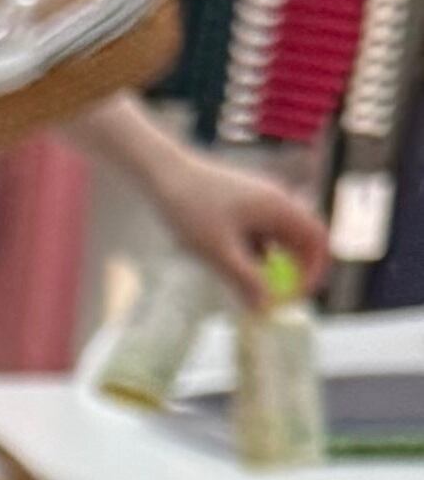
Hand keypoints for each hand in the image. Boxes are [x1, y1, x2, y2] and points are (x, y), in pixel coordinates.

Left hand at [114, 124, 333, 306]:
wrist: (162, 172)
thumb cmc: (190, 208)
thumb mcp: (218, 251)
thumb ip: (244, 280)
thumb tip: (266, 308)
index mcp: (280, 207)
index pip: (317, 239)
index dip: (315, 269)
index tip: (297, 296)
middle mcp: (276, 200)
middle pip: (300, 239)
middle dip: (291, 271)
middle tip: (272, 299)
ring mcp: (259, 200)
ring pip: (276, 238)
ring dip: (267, 263)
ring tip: (239, 278)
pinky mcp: (241, 203)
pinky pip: (257, 232)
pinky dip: (250, 251)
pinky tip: (222, 257)